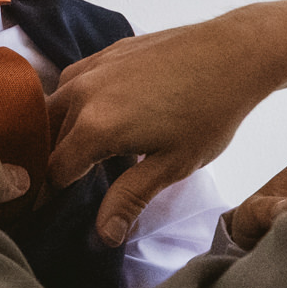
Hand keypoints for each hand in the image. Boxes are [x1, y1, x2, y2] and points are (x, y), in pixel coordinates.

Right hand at [48, 0, 286, 246]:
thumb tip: (104, 235)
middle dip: (58, 162)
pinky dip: (75, 103)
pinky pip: (73, 82)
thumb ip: (129, 198)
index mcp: (94, 127)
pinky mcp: (105, 53)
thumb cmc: (209, 113)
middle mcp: (81, 94)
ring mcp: (91, 68)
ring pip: (55, 106)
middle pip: (50, 138)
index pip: (55, 171)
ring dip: (62, 130)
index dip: (54, 194)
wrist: (236, 52)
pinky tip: (99, 114)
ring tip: (86, 150)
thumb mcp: (172, 166)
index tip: (60, 207)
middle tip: (76, 182)